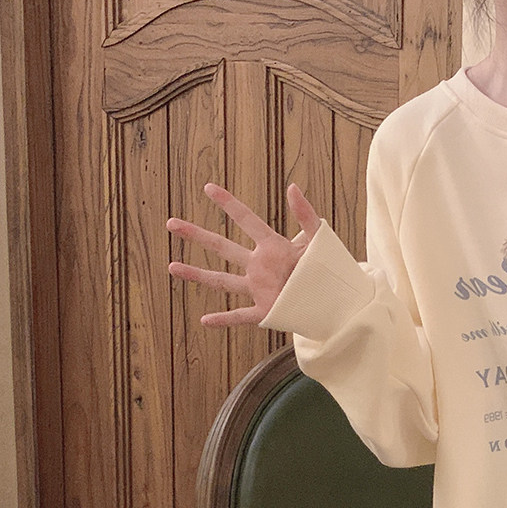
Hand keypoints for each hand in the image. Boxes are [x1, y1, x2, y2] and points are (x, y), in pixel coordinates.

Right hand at [166, 182, 321, 326]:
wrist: (334, 299)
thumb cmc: (327, 268)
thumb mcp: (320, 240)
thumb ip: (307, 215)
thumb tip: (292, 186)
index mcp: (272, 247)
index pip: (247, 221)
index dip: (229, 204)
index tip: (208, 187)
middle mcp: (259, 266)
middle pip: (223, 247)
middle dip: (197, 235)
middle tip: (172, 223)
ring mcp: (259, 289)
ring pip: (222, 281)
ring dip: (197, 274)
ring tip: (172, 266)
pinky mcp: (265, 311)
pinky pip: (240, 315)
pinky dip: (224, 319)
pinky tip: (205, 320)